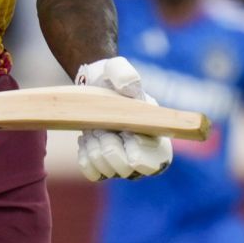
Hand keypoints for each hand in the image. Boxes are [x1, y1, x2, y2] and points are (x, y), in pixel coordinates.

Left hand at [75, 57, 172, 182]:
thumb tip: (130, 86)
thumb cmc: (111, 78)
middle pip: (126, 170)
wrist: (94, 86)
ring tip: (93, 127)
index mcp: (157, 135)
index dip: (136, 151)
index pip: (153, 163)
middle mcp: (144, 155)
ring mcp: (123, 164)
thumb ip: (125, 74)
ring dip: (94, 148)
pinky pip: (93, 173)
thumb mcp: (117, 69)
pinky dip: (86, 156)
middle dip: (109, 146)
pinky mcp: (104, 167)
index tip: (125, 131)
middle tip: (102, 126)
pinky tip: (87, 139)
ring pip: (106, 171)